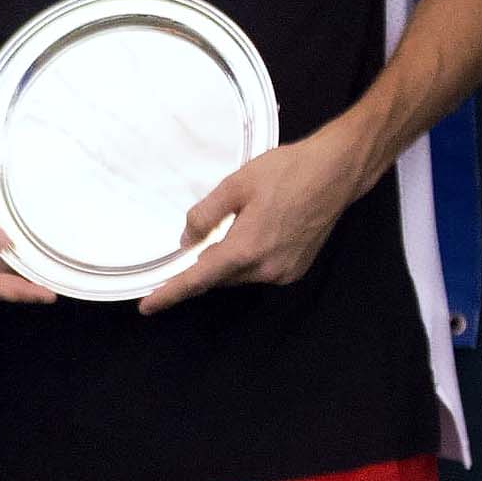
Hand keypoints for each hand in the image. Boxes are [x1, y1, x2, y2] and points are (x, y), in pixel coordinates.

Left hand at [139, 128, 363, 315]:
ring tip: (235, 224)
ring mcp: (285, 272)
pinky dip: (246, 260)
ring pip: (239, 275)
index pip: (198, 280)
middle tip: (193, 240)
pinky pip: (259, 271)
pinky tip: (253, 232)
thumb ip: (205, 216)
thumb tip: (186, 242)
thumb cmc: (284, 172)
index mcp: (246, 250)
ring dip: (226, 260)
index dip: (171, 294)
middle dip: (202, 265)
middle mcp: (266, 269)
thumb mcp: (234, 186)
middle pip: (219, 277)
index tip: (147, 307)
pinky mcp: (296, 269)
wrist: (334, 173)